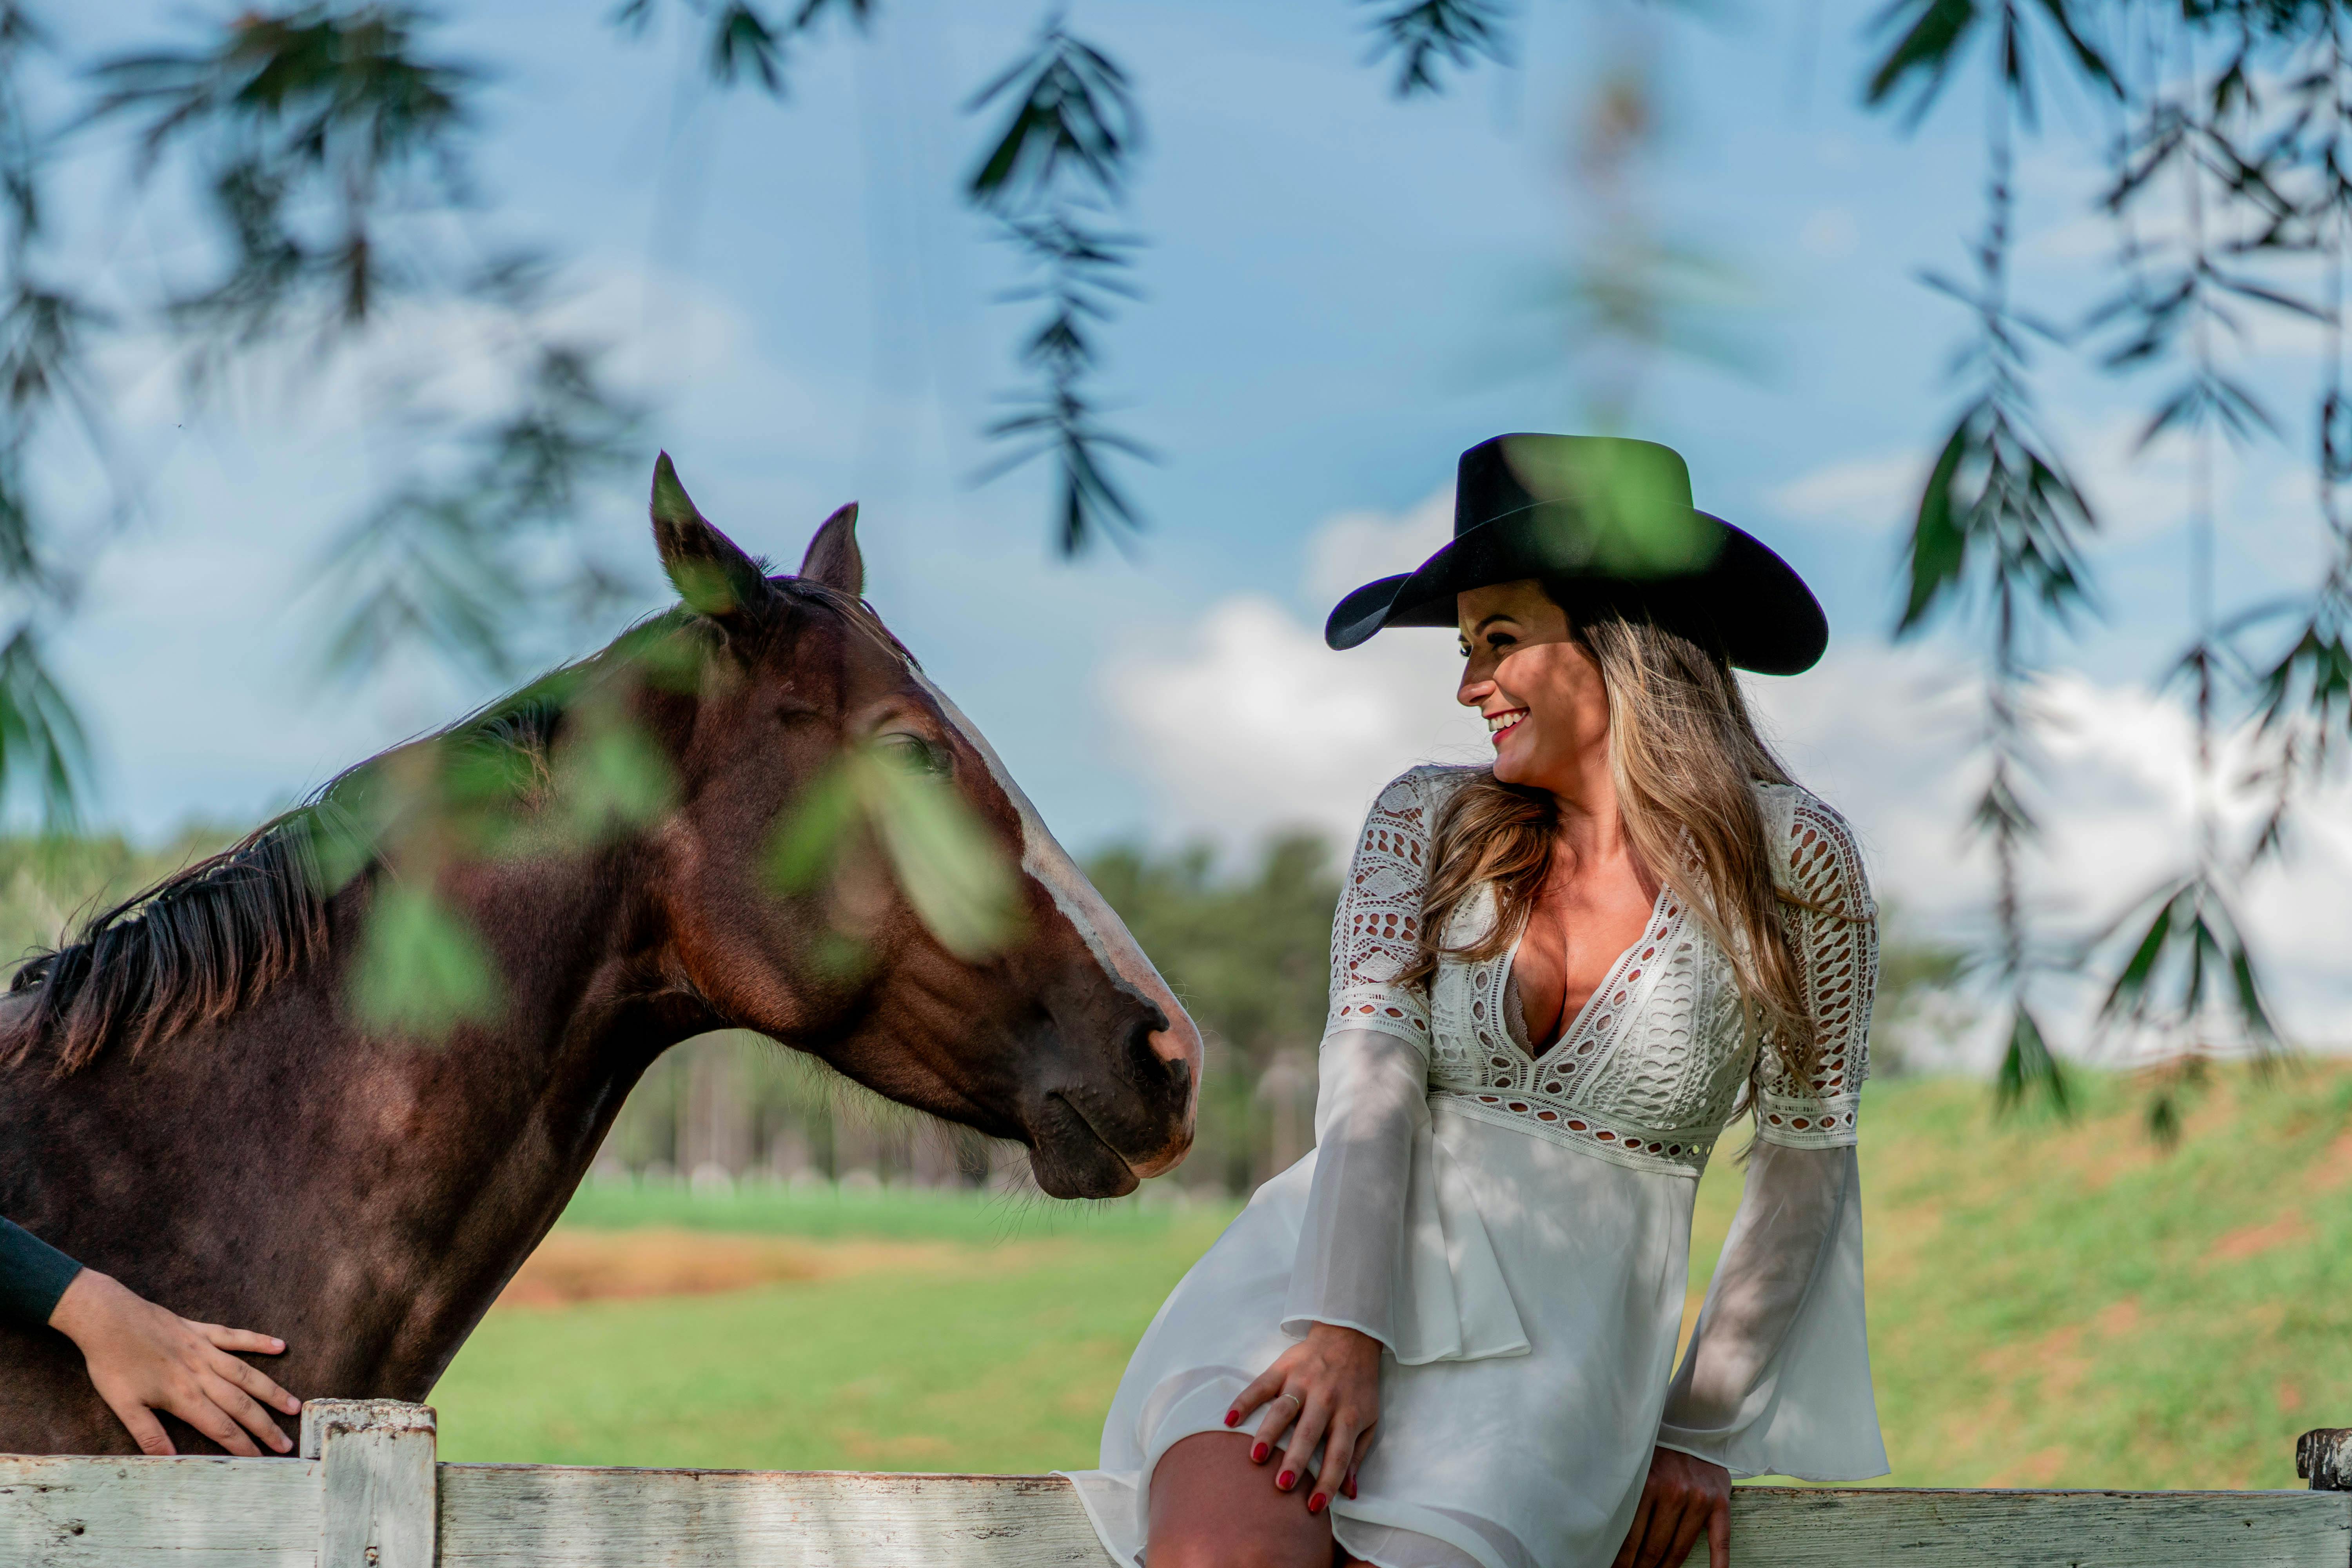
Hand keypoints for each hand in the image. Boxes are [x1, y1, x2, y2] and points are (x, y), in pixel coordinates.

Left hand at [48, 1270, 300, 1456]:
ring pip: (247, 1374)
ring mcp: (205, 1350)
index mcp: (183, 1395)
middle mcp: (201, 1374)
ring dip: (272, 1391)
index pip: (221, 1427)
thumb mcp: (123, 1405)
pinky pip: (236, 1337)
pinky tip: (280, 1346)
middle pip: (241, 1404)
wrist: (108, 1319)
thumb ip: (149, 1434)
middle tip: (286, 1443)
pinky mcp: (202, 1331)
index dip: (242, 1446)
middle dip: (265, 1426)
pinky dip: (259, 1341)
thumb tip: (169, 1461)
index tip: (262, 1460)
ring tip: (294, 1405)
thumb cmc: (112, 1364)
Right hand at [1224, 1321, 1380, 1514]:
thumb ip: (1356, 1456)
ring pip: (1283, 1410)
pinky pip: (1261, 1385)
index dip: (1328, 1481)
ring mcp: (1302, 1382)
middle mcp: (1325, 1400)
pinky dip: (1244, 1401)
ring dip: (1268, 1432)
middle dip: (1295, 1459)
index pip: (1338, 1454)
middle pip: (1309, 1433)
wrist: (1350, 1336)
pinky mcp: (1283, 1367)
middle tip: (1281, 1484)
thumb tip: (1349, 1493)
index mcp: (1348, 1415)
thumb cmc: (1358, 1386)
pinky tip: (1230, 1418)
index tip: (1314, 1507)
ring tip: (1255, 1455)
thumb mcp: (1368, 1419)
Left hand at [1613, 1447, 1728, 1567]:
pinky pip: (1719, 1541)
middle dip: (1639, 1567)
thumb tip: (1605, 1531)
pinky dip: (1717, 1564)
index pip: (1630, 1535)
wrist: (1695, 1427)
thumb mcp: (1637, 1467)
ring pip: (1678, 1549)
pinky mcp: (1720, 1504)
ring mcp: (1699, 1499)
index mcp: (1648, 1483)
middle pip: (1653, 1546)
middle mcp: (1674, 1492)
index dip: (1621, 1559)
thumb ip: (1626, 1494)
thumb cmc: (1659, 1451)